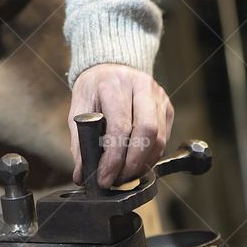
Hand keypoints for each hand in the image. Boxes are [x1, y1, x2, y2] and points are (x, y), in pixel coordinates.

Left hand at [69, 64, 173, 186]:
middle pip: (147, 132)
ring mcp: (158, 96)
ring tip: (125, 175)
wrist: (111, 66)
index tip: (104, 178)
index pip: (120, 127)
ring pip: (159, 138)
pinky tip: (136, 163)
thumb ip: (80, 142)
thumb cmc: (94, 89)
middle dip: (132, 164)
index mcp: (114, 85)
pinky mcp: (167, 107)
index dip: (113, 159)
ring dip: (143, 164)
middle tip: (117, 180)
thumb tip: (83, 175)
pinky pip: (164, 138)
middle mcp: (141, 87)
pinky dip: (151, 156)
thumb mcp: (79, 110)